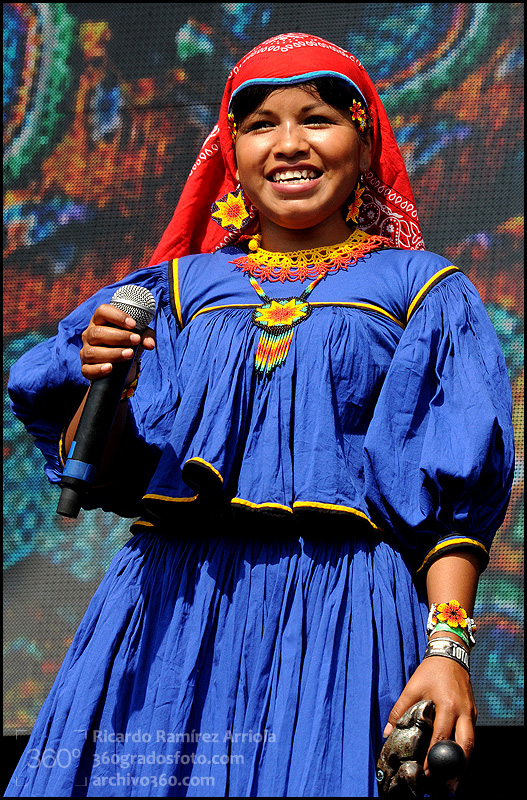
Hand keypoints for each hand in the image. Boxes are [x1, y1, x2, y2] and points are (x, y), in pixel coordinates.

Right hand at [80, 303, 155, 383]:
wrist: (123, 367)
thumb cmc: (128, 345)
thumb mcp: (139, 337)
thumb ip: (146, 336)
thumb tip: (149, 344)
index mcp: (100, 321)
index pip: (102, 311)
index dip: (117, 316)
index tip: (133, 324)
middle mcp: (90, 334)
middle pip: (97, 332)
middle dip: (119, 336)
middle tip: (136, 340)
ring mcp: (86, 351)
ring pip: (93, 352)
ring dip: (113, 353)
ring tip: (129, 354)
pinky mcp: (86, 368)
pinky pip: (87, 369)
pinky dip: (98, 369)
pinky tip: (110, 368)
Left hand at [383, 656, 475, 782]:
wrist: (450, 655)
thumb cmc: (430, 671)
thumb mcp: (411, 688)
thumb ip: (399, 711)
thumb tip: (388, 733)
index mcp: (447, 706)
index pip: (441, 738)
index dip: (433, 757)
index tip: (426, 772)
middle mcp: (463, 712)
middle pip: (465, 746)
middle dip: (454, 767)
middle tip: (443, 783)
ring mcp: (471, 713)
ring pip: (471, 744)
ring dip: (462, 762)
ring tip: (451, 779)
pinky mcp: (473, 714)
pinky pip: (470, 736)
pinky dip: (464, 750)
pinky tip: (455, 759)